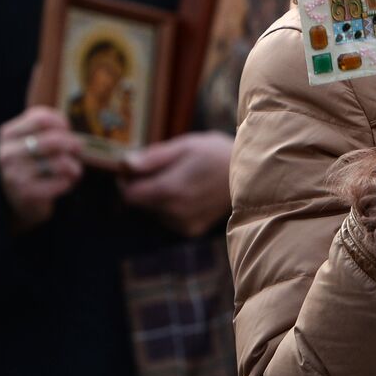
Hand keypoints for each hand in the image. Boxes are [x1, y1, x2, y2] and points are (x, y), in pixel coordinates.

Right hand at [0, 106, 82, 231]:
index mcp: (8, 134)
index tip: (68, 131)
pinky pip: (62, 182)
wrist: (18, 199)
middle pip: (54, 140)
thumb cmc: (34, 162)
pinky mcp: (26, 194)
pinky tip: (65, 183)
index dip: (62, 123)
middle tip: (78, 150)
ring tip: (73, 170)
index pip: (42, 119)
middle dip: (73, 145)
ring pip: (60, 163)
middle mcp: (7, 153)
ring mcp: (14, 174)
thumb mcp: (34, 138)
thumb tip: (70, 128)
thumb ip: (49, 126)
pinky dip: (70, 182)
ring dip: (74, 166)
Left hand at [118, 131, 233, 236]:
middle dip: (145, 186)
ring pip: (154, 211)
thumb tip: (123, 164)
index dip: (127, 180)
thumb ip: (152, 157)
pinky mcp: (192, 229)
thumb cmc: (217, 153)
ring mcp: (183, 223)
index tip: (138, 167)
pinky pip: (169, 219)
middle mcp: (174, 211)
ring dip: (158, 197)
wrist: (252, 175)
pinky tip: (191, 193)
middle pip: (140, 203)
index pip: (128, 195)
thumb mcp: (185, 145)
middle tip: (166, 168)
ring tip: (183, 179)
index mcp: (169, 189)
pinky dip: (172, 207)